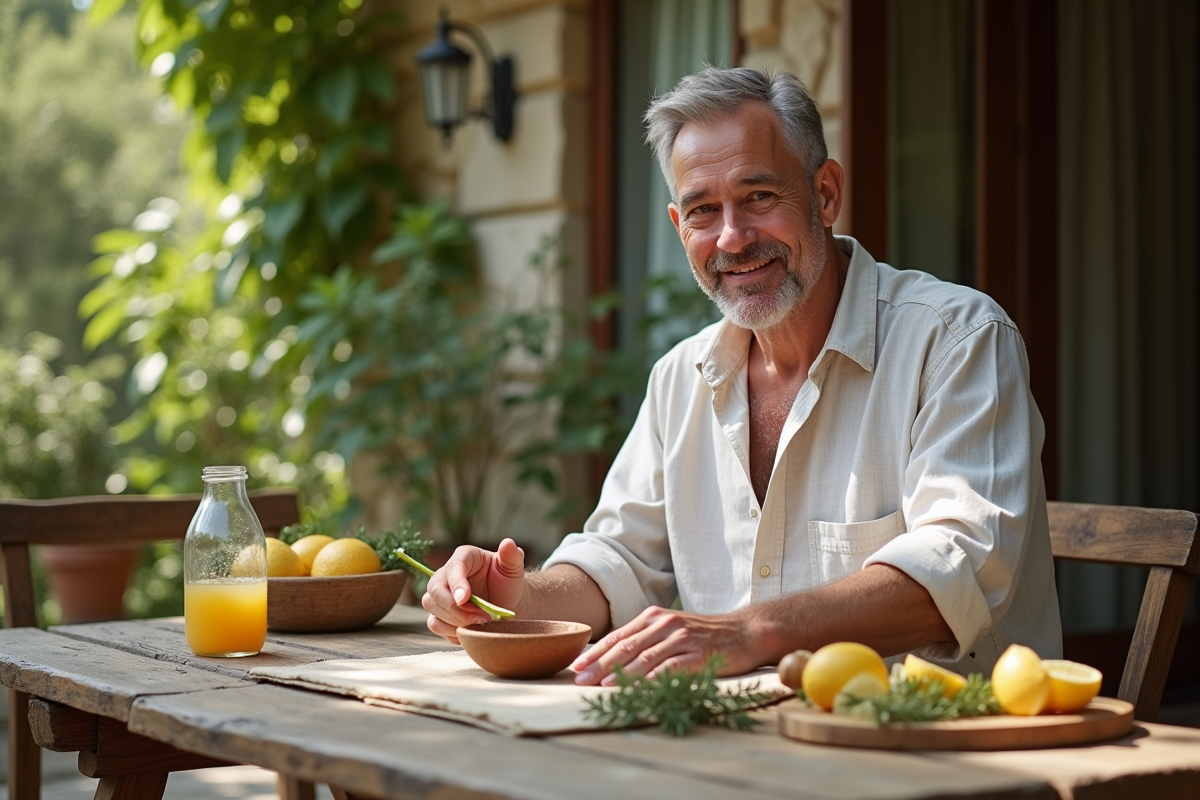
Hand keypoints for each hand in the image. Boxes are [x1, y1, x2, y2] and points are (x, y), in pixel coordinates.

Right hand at [422, 538, 526, 643]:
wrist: (510, 604)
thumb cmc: (509, 583)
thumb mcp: (514, 568)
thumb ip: (512, 555)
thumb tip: (508, 543)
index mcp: (464, 558)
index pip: (453, 567)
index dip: (456, 584)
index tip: (465, 599)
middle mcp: (447, 575)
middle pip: (435, 589)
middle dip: (454, 607)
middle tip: (479, 618)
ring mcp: (441, 595)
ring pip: (432, 607)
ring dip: (454, 620)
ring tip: (479, 624)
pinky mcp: (441, 614)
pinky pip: (435, 624)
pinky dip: (451, 631)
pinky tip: (471, 630)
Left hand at [569, 606, 760, 685]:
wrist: (744, 632)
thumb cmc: (703, 635)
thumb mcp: (670, 629)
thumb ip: (645, 639)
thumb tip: (610, 658)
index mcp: (654, 618)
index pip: (618, 636)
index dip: (595, 652)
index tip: (575, 666)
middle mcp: (665, 625)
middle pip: (626, 646)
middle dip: (599, 664)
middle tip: (579, 679)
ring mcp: (682, 639)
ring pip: (645, 657)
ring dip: (621, 672)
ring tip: (601, 685)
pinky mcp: (698, 654)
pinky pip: (671, 667)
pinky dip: (652, 678)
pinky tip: (638, 688)